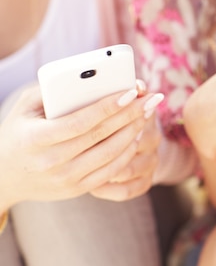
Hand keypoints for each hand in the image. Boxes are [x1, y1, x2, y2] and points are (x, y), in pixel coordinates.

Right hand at [0, 82, 161, 208]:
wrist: (4, 176)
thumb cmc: (18, 131)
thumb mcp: (24, 107)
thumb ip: (52, 90)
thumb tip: (90, 77)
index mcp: (36, 138)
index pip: (80, 122)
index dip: (108, 107)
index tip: (130, 92)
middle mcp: (51, 161)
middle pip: (101, 136)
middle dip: (130, 115)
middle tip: (151, 99)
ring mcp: (65, 178)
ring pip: (110, 155)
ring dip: (133, 133)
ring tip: (146, 114)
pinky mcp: (77, 189)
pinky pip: (110, 172)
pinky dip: (127, 153)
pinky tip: (136, 136)